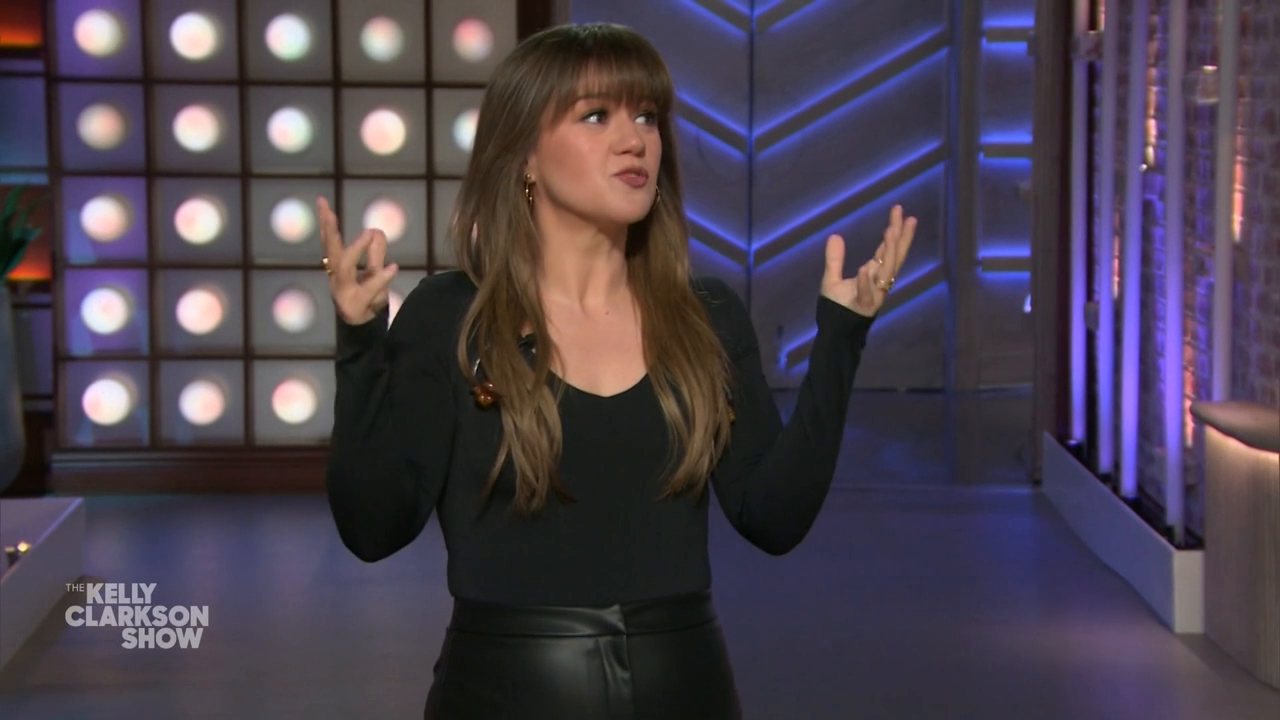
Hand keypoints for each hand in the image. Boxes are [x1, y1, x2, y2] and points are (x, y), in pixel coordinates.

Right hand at [317, 197, 398, 324]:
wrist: (364, 331)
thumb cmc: (366, 300)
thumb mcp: (372, 273)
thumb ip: (375, 254)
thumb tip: (377, 230)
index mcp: (337, 268)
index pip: (330, 241)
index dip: (326, 222)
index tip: (322, 200)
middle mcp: (337, 278)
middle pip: (330, 250)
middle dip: (328, 229)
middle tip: (328, 210)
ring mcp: (345, 291)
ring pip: (345, 267)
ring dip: (356, 249)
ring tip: (369, 233)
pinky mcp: (358, 304)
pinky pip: (369, 289)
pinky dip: (381, 278)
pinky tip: (394, 267)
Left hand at [821, 205, 916, 317]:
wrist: (835, 333)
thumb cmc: (837, 308)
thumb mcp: (832, 279)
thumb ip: (835, 259)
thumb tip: (835, 235)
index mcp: (873, 274)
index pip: (887, 249)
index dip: (895, 231)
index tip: (900, 211)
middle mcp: (879, 283)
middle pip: (893, 256)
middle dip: (900, 236)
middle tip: (905, 214)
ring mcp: (874, 295)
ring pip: (886, 272)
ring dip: (888, 253)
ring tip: (890, 232)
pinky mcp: (864, 307)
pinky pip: (867, 293)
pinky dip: (866, 281)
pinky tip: (865, 267)